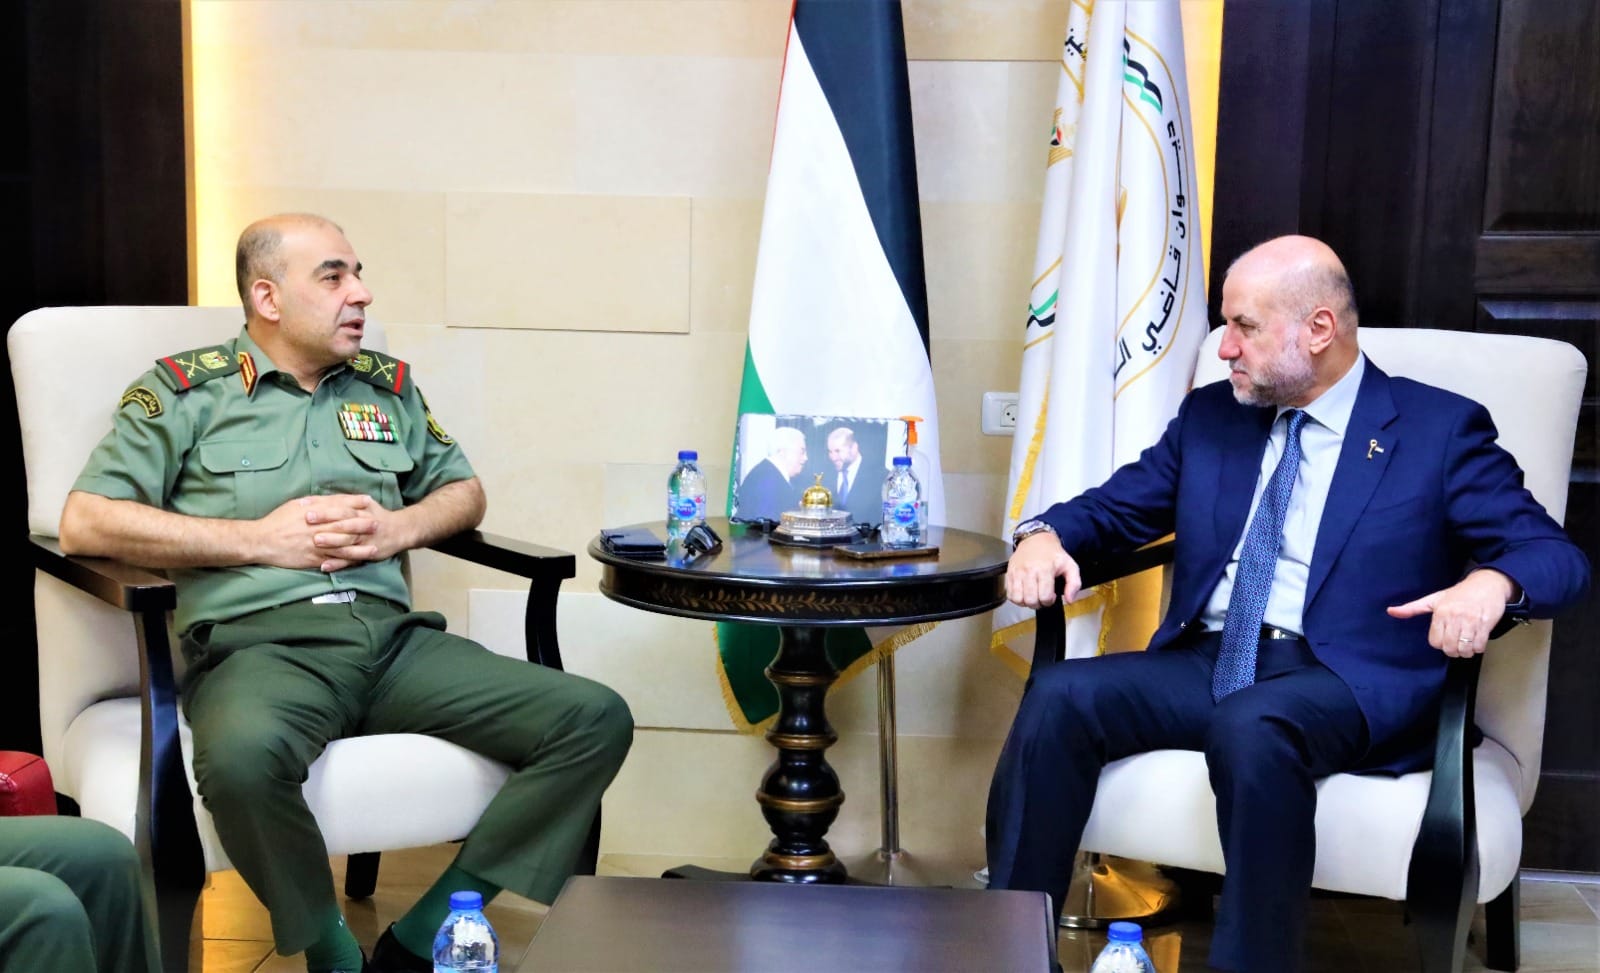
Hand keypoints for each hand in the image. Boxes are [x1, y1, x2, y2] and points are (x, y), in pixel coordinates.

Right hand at [254, 494, 392, 572]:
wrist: (261, 541)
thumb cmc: (276, 521)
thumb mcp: (294, 505)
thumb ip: (313, 503)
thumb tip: (328, 499)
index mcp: (313, 512)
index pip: (338, 505)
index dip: (354, 503)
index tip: (368, 500)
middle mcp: (317, 528)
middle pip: (344, 525)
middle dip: (363, 524)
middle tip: (379, 523)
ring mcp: (316, 545)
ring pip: (342, 546)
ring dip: (360, 547)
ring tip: (375, 547)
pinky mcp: (313, 559)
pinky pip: (333, 561)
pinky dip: (346, 562)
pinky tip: (358, 563)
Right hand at [1004, 531, 1081, 608]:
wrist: (1036, 539)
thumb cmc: (1052, 554)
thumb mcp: (1070, 566)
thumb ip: (1074, 584)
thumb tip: (1070, 600)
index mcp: (1045, 569)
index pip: (1044, 597)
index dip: (1049, 601)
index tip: (1051, 595)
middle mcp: (1029, 571)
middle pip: (1030, 600)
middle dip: (1038, 603)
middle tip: (1042, 597)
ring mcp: (1017, 573)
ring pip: (1018, 599)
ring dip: (1026, 602)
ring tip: (1032, 596)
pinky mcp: (1009, 574)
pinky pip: (1009, 594)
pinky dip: (1016, 598)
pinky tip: (1024, 592)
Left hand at [1386, 568, 1516, 657]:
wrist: (1487, 583)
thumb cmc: (1459, 593)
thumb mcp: (1433, 599)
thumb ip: (1412, 608)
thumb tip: (1390, 611)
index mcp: (1441, 612)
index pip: (1435, 641)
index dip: (1439, 644)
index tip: (1444, 639)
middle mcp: (1455, 617)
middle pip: (1450, 647)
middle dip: (1452, 651)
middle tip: (1455, 646)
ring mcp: (1471, 621)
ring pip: (1465, 649)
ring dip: (1465, 652)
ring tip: (1466, 645)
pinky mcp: (1486, 624)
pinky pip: (1480, 646)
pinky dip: (1477, 649)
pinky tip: (1476, 642)